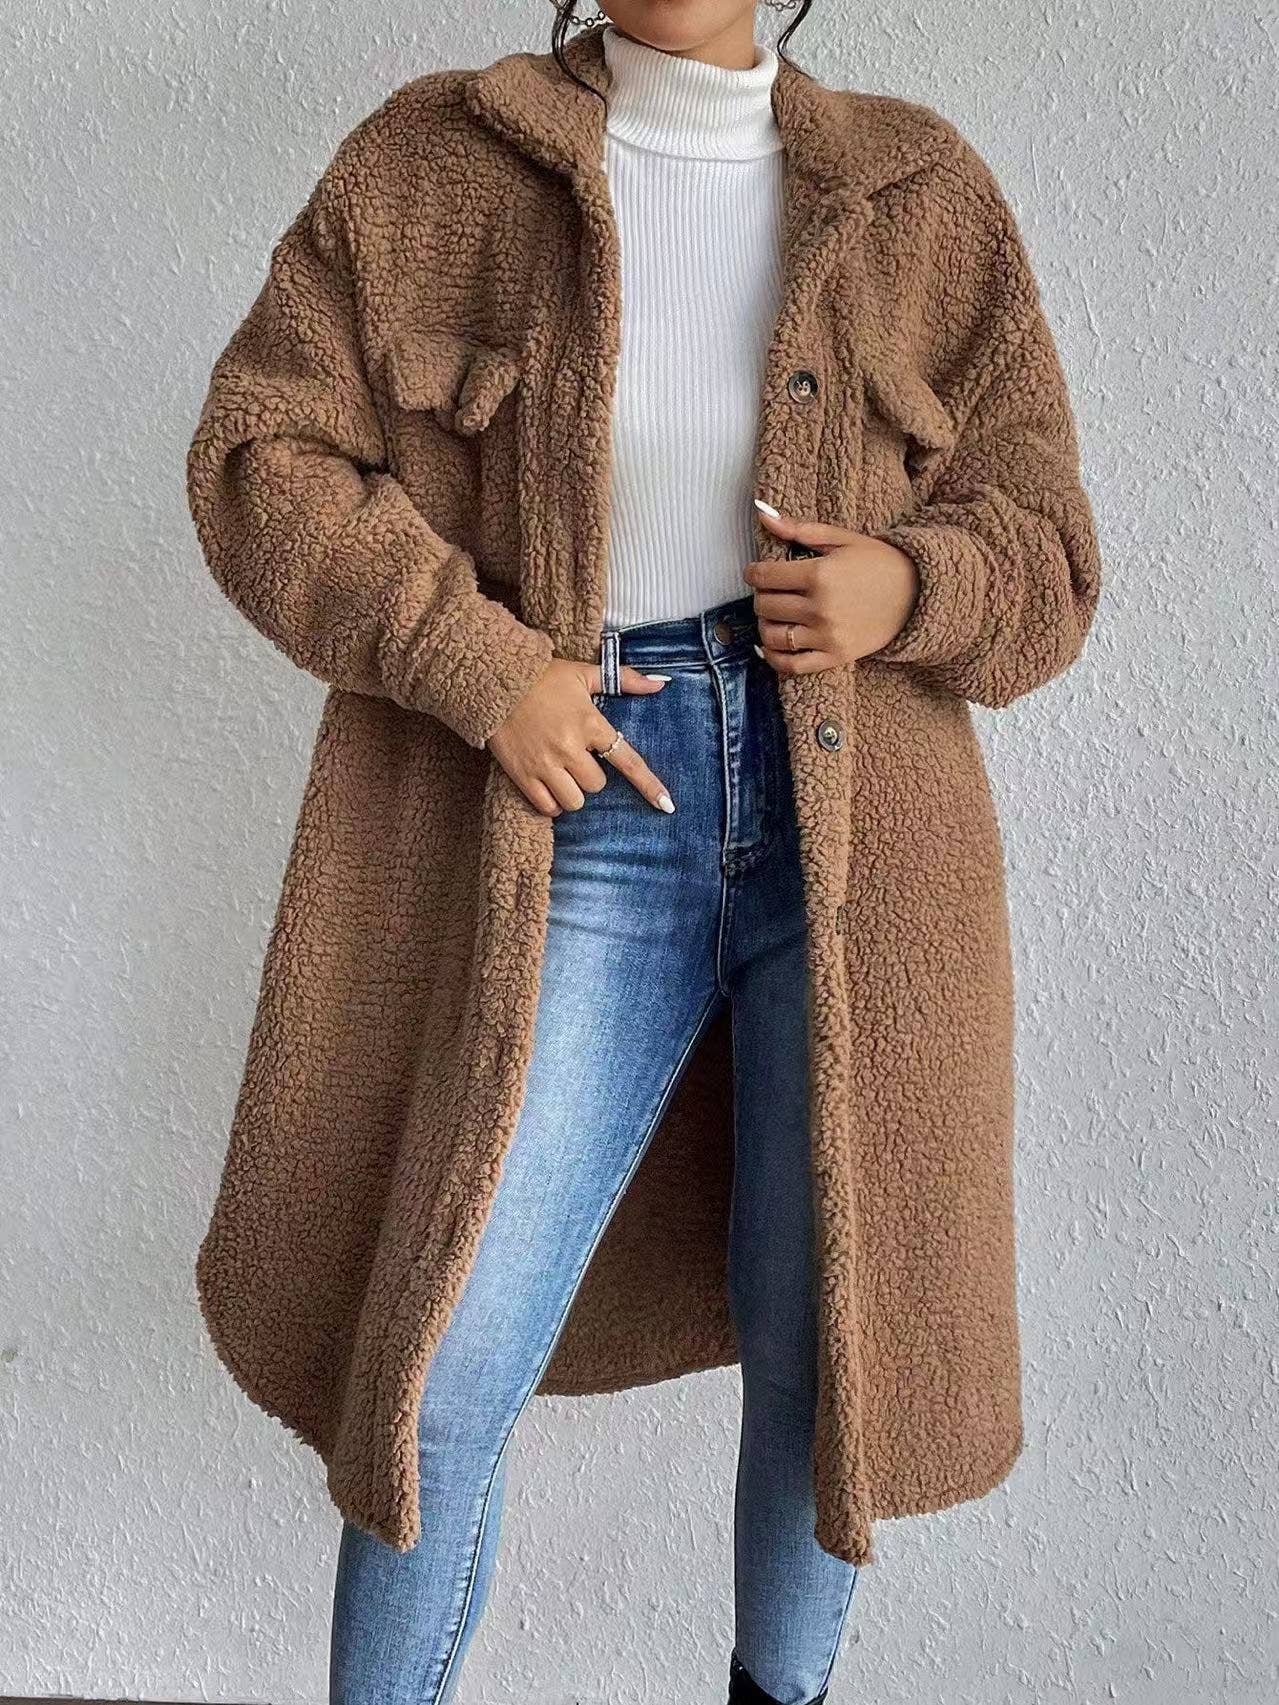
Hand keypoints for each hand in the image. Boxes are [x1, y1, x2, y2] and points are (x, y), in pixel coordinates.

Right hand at [486, 657, 675, 818]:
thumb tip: (661, 684)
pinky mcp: (522, 775)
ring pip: (574, 801)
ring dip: (572, 792)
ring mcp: (545, 764)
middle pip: (597, 785)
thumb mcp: (584, 674)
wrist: (494, 680)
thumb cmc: (543, 677)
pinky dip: (552, 803)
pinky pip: (548, 807)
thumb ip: (624, 680)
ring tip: (561, 773)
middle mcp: (570, 747)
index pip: (627, 761)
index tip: (667, 805)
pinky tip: (548, 787)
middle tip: (576, 758)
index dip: (649, 785)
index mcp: (590, 723)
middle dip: (591, 776)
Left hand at [745, 502, 919, 673]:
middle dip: (761, 596)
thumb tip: (763, 515)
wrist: (917, 594)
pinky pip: (792, 665)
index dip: (753, 573)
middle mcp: (820, 608)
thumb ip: (800, 529)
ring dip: (765, 625)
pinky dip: (774, 657)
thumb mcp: (842, 539)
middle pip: (766, 606)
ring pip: (773, 635)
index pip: (766, 577)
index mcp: (819, 574)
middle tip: (770, 591)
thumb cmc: (879, 562)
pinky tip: (773, 645)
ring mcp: (826, 636)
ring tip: (773, 616)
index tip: (754, 572)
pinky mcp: (834, 657)